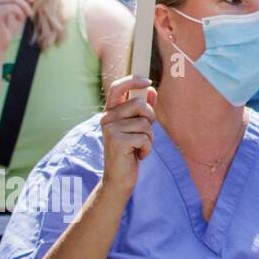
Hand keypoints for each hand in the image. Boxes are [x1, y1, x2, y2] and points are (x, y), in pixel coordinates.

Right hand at [99, 75, 156, 196]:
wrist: (119, 177)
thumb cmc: (130, 150)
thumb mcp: (137, 127)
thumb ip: (143, 108)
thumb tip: (151, 89)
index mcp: (111, 112)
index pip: (117, 88)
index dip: (132, 80)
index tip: (148, 81)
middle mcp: (106, 118)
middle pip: (139, 103)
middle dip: (150, 117)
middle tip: (144, 132)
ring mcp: (110, 130)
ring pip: (145, 122)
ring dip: (149, 137)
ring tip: (138, 146)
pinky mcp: (117, 142)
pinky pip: (145, 137)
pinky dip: (147, 148)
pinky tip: (138, 155)